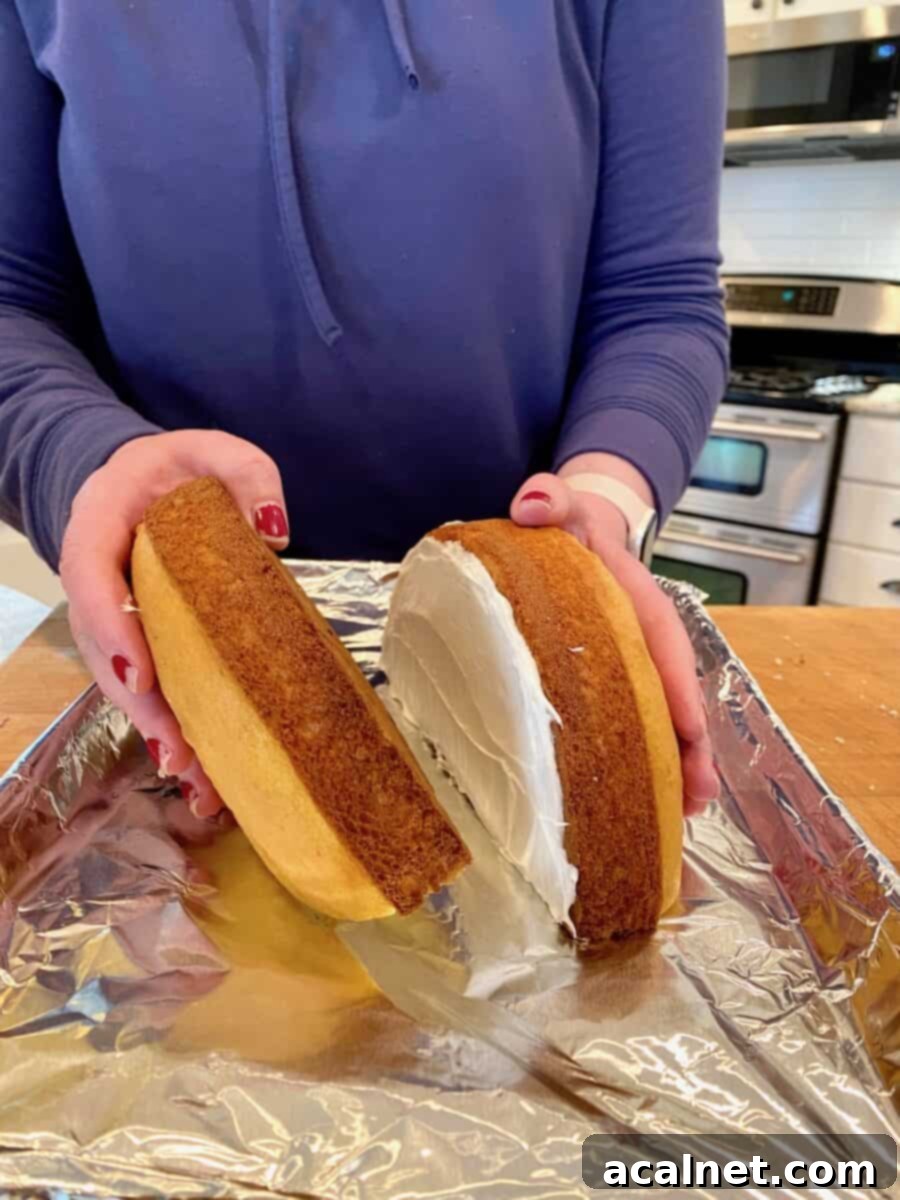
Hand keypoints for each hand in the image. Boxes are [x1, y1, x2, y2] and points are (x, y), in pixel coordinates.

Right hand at [60, 431, 289, 819]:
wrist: (144, 483)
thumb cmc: (178, 469)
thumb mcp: (215, 451)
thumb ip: (247, 474)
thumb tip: (276, 530)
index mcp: (99, 525)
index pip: (91, 579)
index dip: (111, 630)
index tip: (142, 675)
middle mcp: (94, 581)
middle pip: (105, 653)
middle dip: (141, 708)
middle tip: (179, 754)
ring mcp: (109, 620)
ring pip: (122, 684)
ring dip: (158, 735)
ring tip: (199, 785)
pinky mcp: (136, 644)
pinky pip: (147, 690)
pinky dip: (172, 731)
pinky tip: (205, 777)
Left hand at [510, 467, 717, 814]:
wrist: (571, 538)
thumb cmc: (569, 529)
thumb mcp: (563, 508)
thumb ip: (552, 499)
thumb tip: (534, 504)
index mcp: (640, 603)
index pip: (666, 644)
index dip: (678, 688)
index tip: (690, 730)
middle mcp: (647, 644)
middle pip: (676, 696)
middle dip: (690, 746)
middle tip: (696, 796)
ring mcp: (635, 670)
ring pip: (663, 720)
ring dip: (676, 766)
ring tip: (682, 815)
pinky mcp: (616, 688)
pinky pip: (637, 726)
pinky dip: (647, 763)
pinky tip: (645, 804)